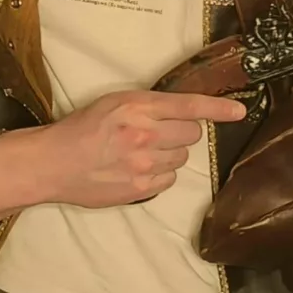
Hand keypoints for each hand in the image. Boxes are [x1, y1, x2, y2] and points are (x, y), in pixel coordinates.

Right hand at [21, 89, 247, 208]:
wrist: (53, 163)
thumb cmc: (82, 129)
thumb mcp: (115, 103)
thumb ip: (150, 106)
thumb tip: (186, 112)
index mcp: (138, 107)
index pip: (189, 106)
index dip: (219, 108)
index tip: (239, 112)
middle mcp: (145, 134)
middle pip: (192, 134)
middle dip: (181, 132)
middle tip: (157, 134)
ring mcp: (144, 164)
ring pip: (182, 157)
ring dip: (169, 154)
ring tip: (140, 153)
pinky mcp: (140, 189)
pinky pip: (170, 179)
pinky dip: (160, 174)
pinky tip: (138, 169)